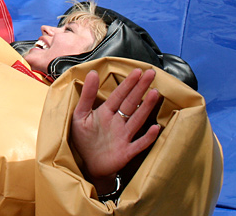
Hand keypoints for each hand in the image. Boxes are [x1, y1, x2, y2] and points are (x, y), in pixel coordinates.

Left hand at [70, 68, 160, 192]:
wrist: (88, 164)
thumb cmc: (84, 139)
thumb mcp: (80, 115)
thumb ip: (87, 95)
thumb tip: (92, 73)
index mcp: (106, 112)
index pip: (119, 95)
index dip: (128, 83)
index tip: (138, 71)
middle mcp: (118, 122)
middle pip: (131, 103)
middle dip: (141, 88)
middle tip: (151, 73)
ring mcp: (124, 136)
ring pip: (137, 119)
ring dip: (146, 107)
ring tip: (155, 93)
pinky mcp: (126, 152)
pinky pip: (139, 144)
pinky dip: (147, 137)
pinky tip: (155, 128)